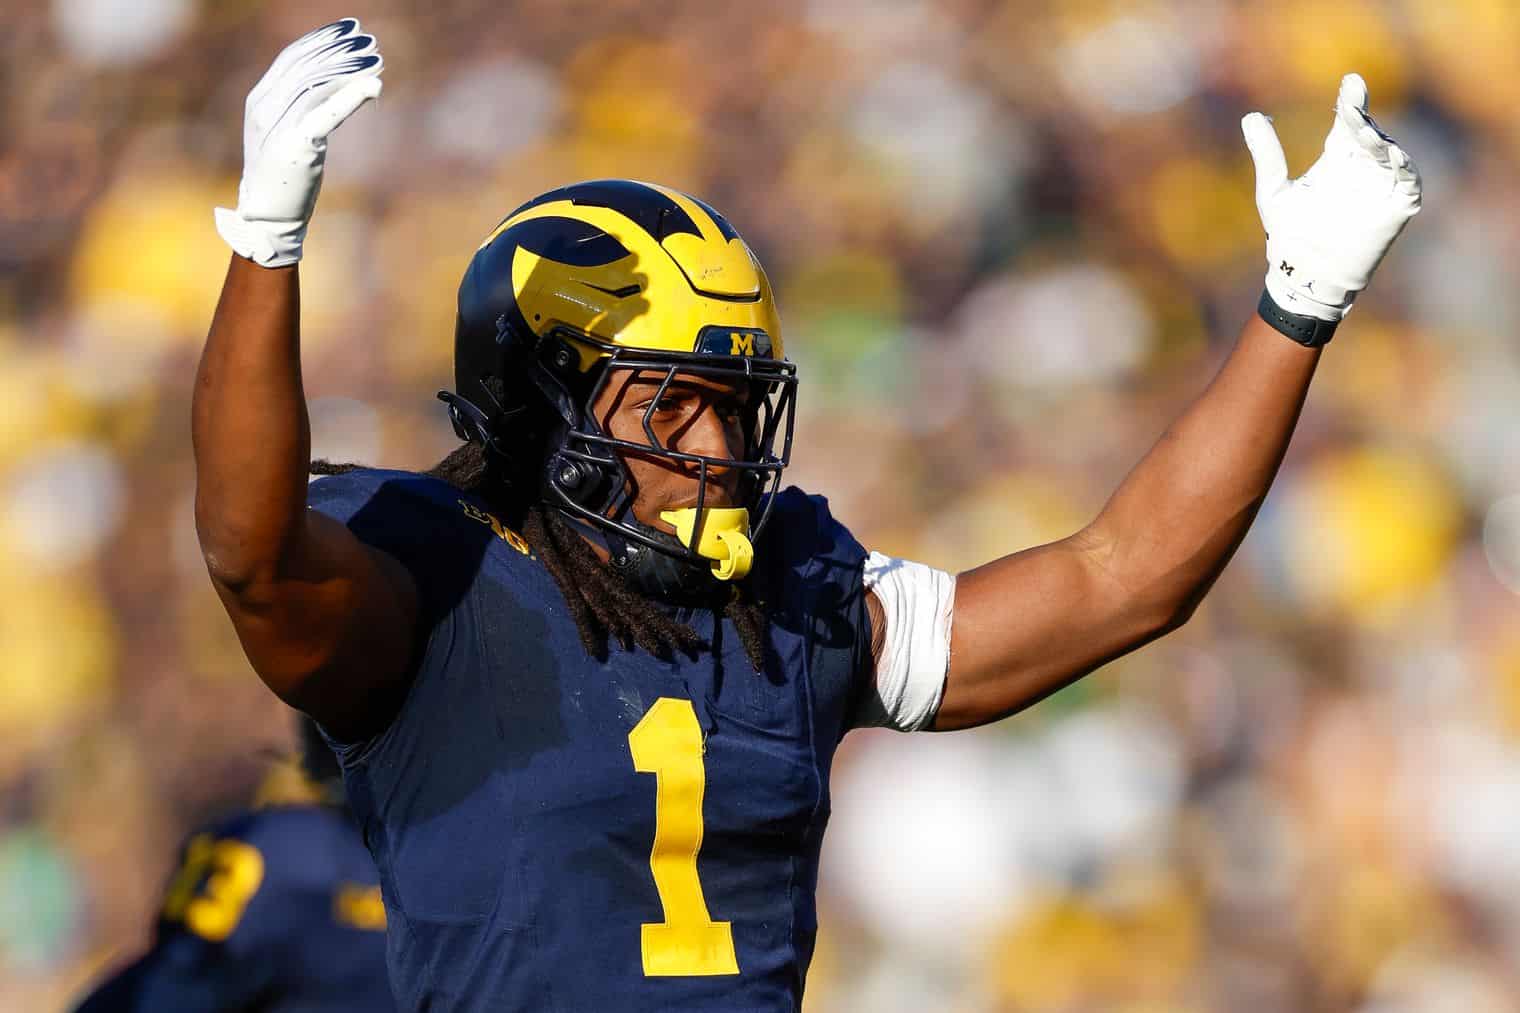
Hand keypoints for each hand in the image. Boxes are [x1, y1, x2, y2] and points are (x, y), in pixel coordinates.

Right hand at [214, 18, 382, 266]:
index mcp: (259, 100)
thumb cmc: (283, 177)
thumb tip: (338, 86)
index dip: (322, 41)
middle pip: (307, 65)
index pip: (292, 58)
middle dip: (340, 50)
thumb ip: (304, 108)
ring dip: (350, 68)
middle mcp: (264, 107)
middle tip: (369, 40)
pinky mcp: (297, 145)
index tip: (349, 30)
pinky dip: (351, 97)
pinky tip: (374, 87)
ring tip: (376, 59)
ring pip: (318, 84)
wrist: (268, 217)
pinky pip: (327, 113)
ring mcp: (278, 126)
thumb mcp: (287, 133)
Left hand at [1243, 73, 1420, 322]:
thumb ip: (1267, 153)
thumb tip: (1249, 116)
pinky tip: (1392, 156)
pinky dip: (1403, 169)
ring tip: (1365, 132)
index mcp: (1337, 157)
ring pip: (1388, 154)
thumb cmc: (1289, 235)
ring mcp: (1382, 185)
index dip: (1351, 101)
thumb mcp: (1274, 190)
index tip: (1350, 82)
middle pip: (1368, 133)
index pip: (1348, 121)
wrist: (1304, 276)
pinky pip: (1408, 182)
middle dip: (1362, 118)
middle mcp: (1362, 166)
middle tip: (1351, 104)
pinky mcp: (1397, 206)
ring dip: (1380, 141)